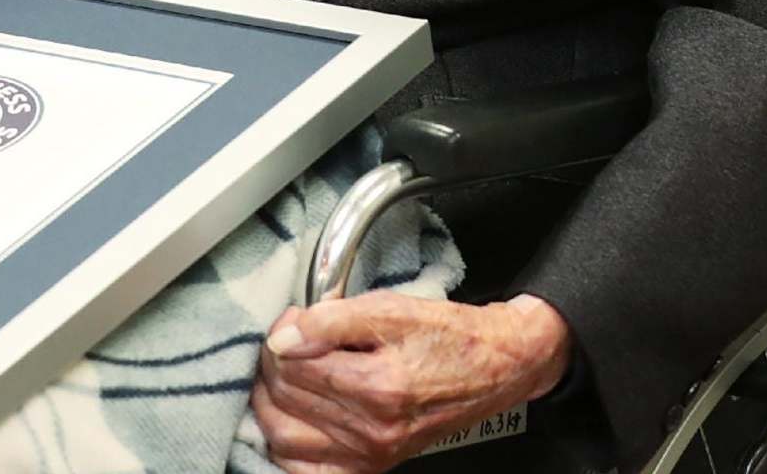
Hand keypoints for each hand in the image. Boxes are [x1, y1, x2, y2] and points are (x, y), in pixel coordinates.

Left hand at [250, 293, 569, 473]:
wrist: (496, 367)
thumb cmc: (450, 335)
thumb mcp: (394, 308)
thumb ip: (333, 320)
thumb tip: (285, 338)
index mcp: (379, 387)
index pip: (295, 367)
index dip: (284, 334)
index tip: (295, 318)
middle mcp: (373, 431)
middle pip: (286, 400)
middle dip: (274, 364)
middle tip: (290, 338)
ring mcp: (372, 455)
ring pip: (285, 437)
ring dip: (271, 403)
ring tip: (287, 373)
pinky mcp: (373, 465)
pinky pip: (307, 470)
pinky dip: (288, 445)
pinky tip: (291, 418)